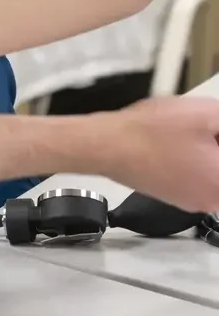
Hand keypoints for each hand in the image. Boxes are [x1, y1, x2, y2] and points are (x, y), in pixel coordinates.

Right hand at [98, 96, 218, 212]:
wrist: (107, 146)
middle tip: (204, 126)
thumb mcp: (205, 113)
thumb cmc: (151, 131)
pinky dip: (191, 162)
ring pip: (211, 173)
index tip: (211, 128)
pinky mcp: (174, 197)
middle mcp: (213, 200)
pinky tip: (172, 144)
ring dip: (206, 153)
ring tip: (185, 132)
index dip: (217, 138)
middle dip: (215, 143)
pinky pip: (195, 178)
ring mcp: (193, 202)